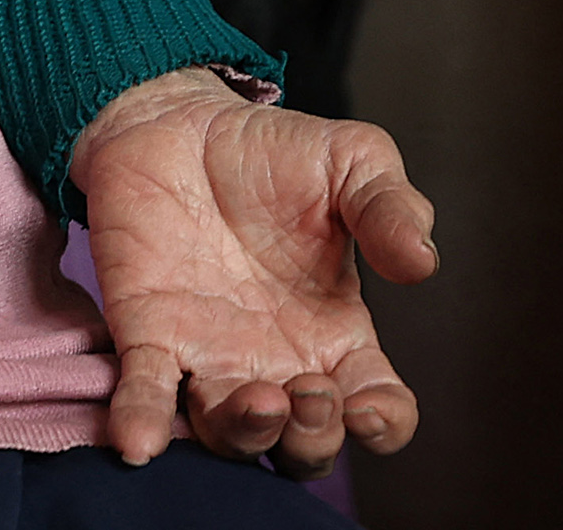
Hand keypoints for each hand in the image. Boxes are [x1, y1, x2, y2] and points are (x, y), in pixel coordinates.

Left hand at [70, 69, 437, 474]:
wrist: (184, 120)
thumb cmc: (276, 151)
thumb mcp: (355, 161)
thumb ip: (392, 208)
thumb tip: (423, 262)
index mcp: (336, 333)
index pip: (377, 406)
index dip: (383, 423)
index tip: (371, 408)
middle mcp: (276, 363)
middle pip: (303, 443)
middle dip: (312, 439)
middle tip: (309, 393)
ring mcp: (211, 356)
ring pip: (230, 434)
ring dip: (246, 435)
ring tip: (259, 401)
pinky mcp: (150, 335)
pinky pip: (145, 394)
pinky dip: (142, 423)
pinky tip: (139, 442)